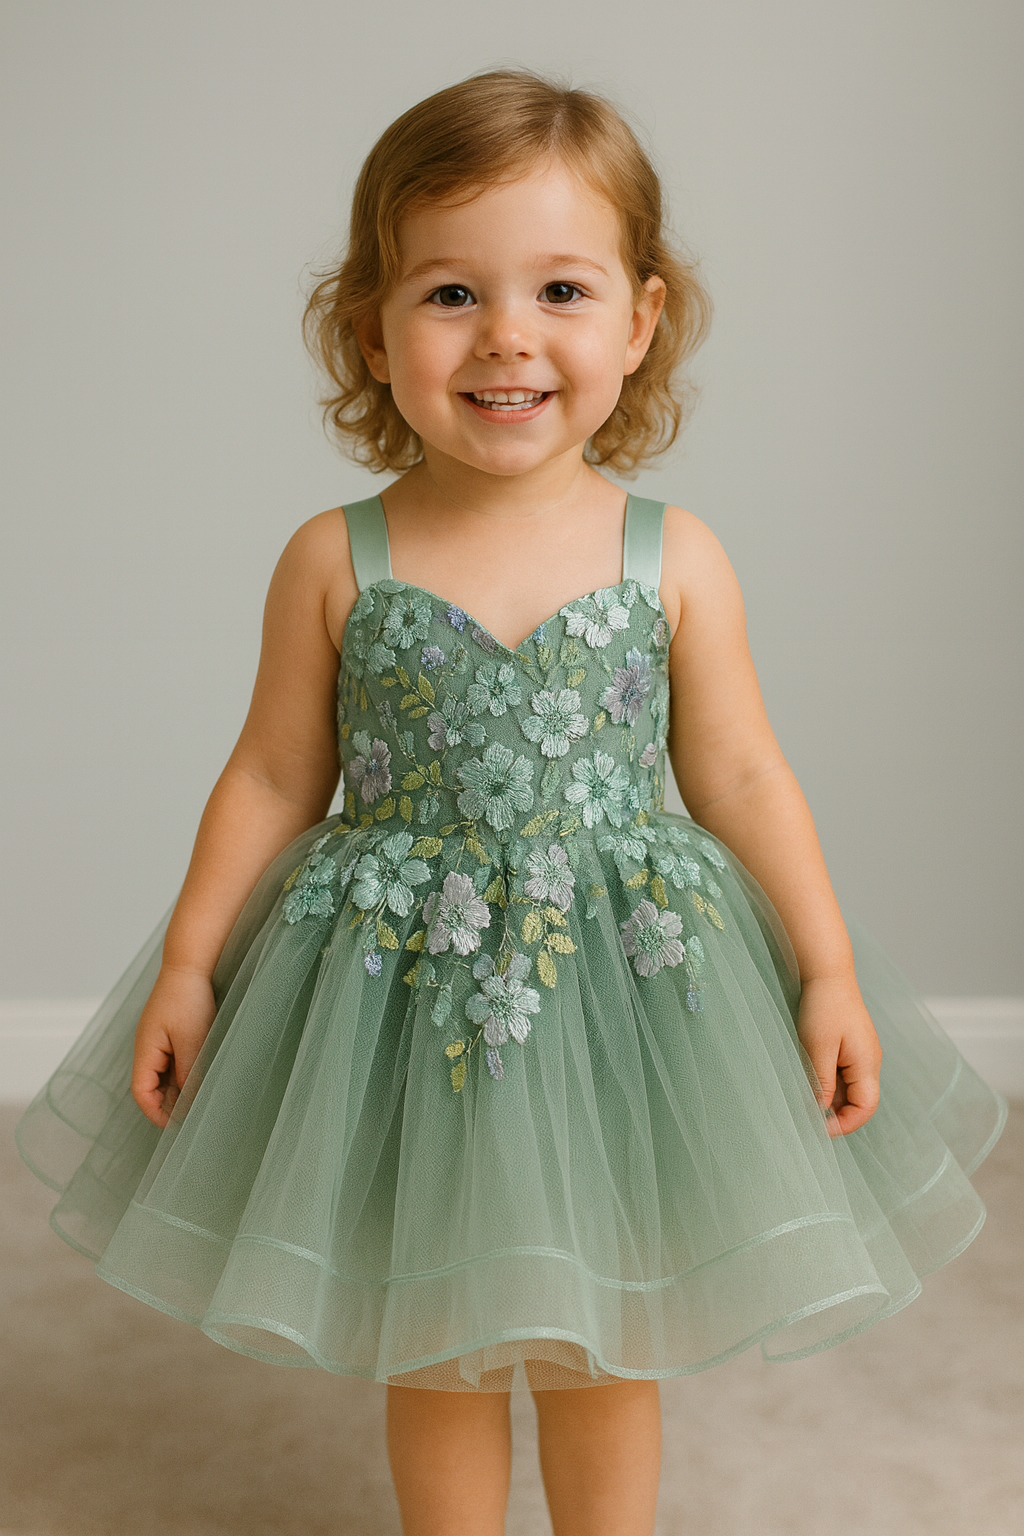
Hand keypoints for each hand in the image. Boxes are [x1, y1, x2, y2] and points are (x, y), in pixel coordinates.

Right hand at [131, 966, 217, 1128]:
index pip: (141, 1093)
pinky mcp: (170, 1033)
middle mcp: (147, 1048)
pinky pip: (173, 1061)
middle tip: (195, 1116)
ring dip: (179, 1088)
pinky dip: (184, 1073)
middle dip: (169, 1104)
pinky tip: (202, 1076)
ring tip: (202, 1099)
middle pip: (151, 1087)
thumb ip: (190, 1075)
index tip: (177, 1126)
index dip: (156, 1113)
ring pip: (164, 1075)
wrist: (190, 964)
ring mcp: (157, 1040)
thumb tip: (190, 1105)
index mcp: (145, 1051)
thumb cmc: (188, 1000)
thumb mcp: (193, 1041)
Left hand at [796, 974, 881, 1136]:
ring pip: (848, 1090)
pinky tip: (808, 1081)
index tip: (818, 1129)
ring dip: (830, 1099)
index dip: (845, 1124)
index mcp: (867, 1064)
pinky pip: (842, 1075)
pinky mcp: (850, 1048)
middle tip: (807, 1119)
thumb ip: (822, 1082)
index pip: (865, 1108)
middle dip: (836, 1115)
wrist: (827, 973)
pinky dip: (827, 1084)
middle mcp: (869, 1063)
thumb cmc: (823, 1007)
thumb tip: (820, 1111)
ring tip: (804, 1101)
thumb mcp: (818, 1048)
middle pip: (859, 1102)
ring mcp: (860, 1055)